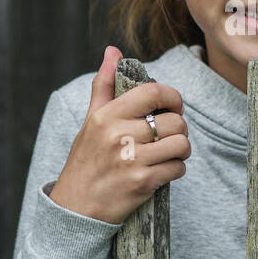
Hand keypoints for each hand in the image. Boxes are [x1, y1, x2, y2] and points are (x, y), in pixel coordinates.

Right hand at [49, 45, 191, 224]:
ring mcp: (132, 160)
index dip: (172, 97)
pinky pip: (178, 168)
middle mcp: (119, 136)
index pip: (153, 92)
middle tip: (168, 135)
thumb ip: (104, 85)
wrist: (75, 207)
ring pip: (182, 144)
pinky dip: (176, 169)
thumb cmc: (86, 160)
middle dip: (178, 128)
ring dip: (181, 149)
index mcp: (107, 116)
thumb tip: (113, 50)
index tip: (172, 107)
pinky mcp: (143, 183)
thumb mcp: (90, 121)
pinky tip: (162, 170)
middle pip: (174, 120)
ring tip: (168, 152)